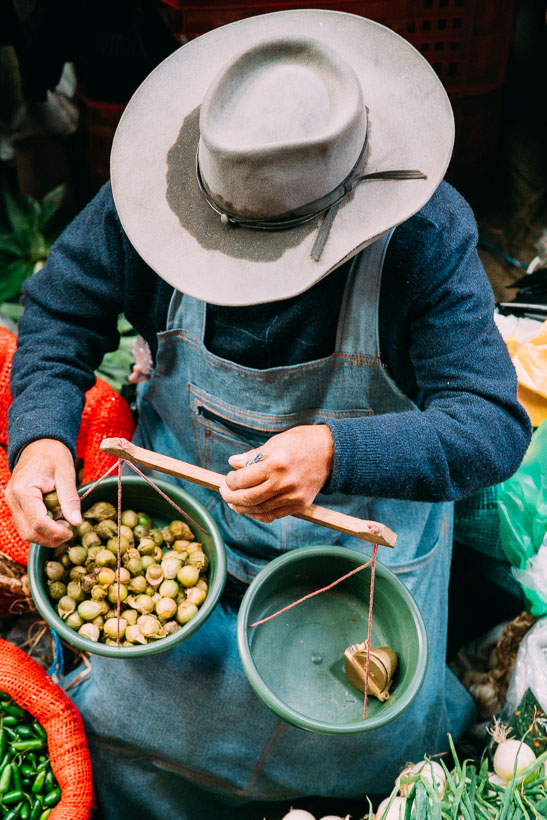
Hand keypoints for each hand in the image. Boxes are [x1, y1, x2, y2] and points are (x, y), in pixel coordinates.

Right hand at [5, 439, 80, 546]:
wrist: (40, 445)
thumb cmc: (54, 455)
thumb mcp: (66, 473)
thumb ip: (70, 498)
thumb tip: (76, 522)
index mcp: (23, 490)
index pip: (37, 521)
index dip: (55, 531)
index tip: (72, 530)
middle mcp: (12, 499)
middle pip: (28, 532)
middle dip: (50, 538)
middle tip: (70, 531)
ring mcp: (12, 503)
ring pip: (26, 532)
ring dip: (46, 536)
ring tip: (64, 527)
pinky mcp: (16, 505)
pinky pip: (26, 525)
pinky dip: (41, 529)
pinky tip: (56, 522)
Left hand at [219, 424, 333, 522]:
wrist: (331, 451)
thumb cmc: (300, 442)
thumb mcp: (275, 442)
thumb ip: (252, 456)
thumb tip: (232, 463)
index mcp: (276, 463)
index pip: (243, 479)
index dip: (230, 481)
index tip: (228, 479)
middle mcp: (284, 482)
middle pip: (248, 498)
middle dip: (231, 497)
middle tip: (225, 492)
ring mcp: (293, 496)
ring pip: (259, 509)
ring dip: (242, 507)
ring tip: (234, 502)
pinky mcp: (300, 504)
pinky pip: (273, 515)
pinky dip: (258, 514)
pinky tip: (251, 508)